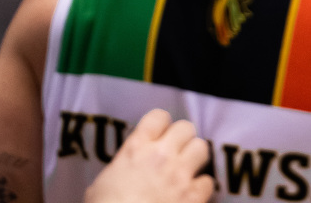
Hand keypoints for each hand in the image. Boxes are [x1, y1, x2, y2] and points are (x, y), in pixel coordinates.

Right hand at [83, 109, 211, 202]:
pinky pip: (207, 182)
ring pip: (202, 148)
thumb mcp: (102, 183)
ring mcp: (180, 175)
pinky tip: (190, 195)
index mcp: (136, 148)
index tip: (158, 136)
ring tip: (186, 171)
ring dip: (195, 158)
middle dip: (181, 139)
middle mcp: (161, 155)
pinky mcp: (193, 196)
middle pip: (186, 128)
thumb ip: (122, 166)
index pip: (158, 116)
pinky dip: (200, 188)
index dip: (160, 125)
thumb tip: (128, 168)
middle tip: (175, 154)